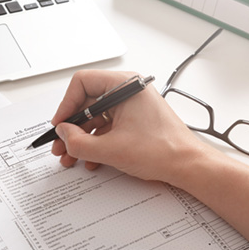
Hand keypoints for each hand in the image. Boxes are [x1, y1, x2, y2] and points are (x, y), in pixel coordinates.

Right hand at [50, 70, 209, 183]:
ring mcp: (131, 106)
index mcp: (124, 86)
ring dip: (81, 139)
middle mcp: (127, 91)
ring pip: (95, 118)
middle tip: (61, 145)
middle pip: (87, 103)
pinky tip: (90, 159)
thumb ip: (79, 142)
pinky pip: (107, 127)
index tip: (60, 124)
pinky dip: (96, 142)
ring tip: (72, 156)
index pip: (82, 83)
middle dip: (72, 128)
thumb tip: (63, 135)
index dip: (66, 105)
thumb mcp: (111, 149)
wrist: (188, 166)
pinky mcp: (134, 120)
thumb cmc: (164, 150)